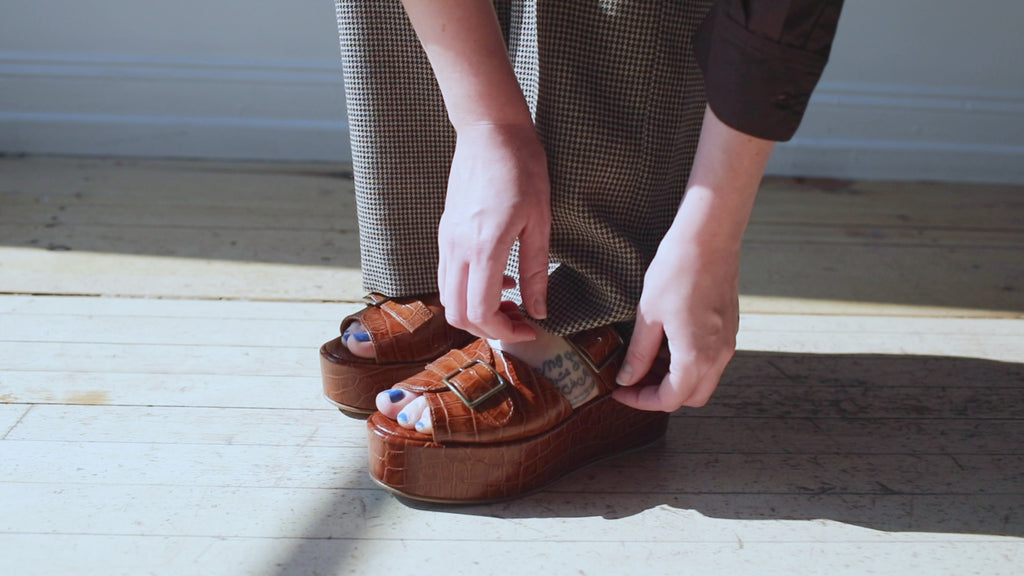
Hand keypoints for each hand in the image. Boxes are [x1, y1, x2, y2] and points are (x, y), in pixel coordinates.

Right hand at [437, 122, 551, 341]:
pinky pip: (448, 276)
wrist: (489, 130)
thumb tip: (540, 310)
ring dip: (476, 310)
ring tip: (511, 301)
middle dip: (487, 327)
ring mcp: (446, 240)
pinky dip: (469, 290)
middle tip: (519, 320)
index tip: (530, 328)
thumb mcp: (540, 221)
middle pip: (457, 313)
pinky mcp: (445, 232)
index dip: (504, 330)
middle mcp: (457, 248)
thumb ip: (536, 270)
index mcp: (484, 247)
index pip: (480, 311)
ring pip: (448, 297)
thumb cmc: (521, 168)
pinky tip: (499, 277)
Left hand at [613, 222, 739, 410]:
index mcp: (696, 356)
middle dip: (660, 395)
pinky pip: (711, 361)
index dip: (641, 401)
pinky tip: (666, 344)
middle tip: (634, 380)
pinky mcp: (729, 329)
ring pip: (703, 380)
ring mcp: (727, 343)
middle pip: (691, 397)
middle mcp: (718, 355)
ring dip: (675, 380)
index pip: (669, 399)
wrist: (709, 238)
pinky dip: (689, 364)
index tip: (621, 391)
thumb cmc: (677, 271)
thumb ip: (639, 353)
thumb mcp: (648, 315)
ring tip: (646, 361)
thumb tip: (628, 378)